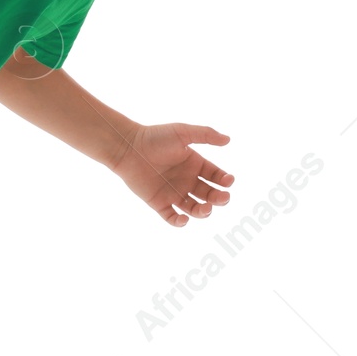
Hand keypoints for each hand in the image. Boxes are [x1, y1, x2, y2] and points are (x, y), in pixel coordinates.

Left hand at [112, 122, 233, 227]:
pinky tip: (184, 220)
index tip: (228, 181)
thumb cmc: (155, 138)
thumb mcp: (183, 132)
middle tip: (223, 198)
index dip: (225, 180)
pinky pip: (172, 217)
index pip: (216, 176)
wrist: (128, 148)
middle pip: (209, 194)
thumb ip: (206, 135)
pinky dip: (179, 222)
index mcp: (194, 164)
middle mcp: (186, 180)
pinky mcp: (159, 203)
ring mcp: (173, 192)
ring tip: (206, 208)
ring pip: (194, 209)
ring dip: (204, 212)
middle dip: (219, 198)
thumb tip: (228, 140)